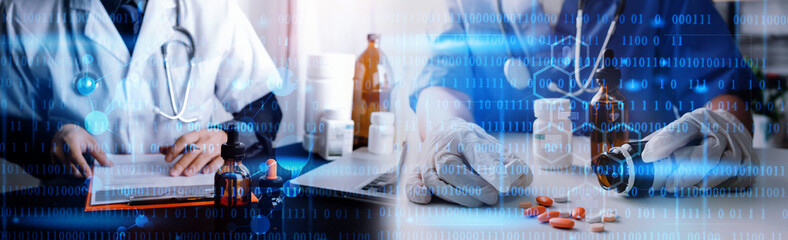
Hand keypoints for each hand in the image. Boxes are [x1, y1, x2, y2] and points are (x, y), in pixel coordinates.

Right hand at [50, 124, 112, 177]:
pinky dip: (70, 170)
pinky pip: (61, 169)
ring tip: (84, 170)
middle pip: (70, 167)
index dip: (83, 167)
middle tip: (91, 175)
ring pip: (66, 170)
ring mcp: (54, 154)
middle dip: (81, 173)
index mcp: (71, 141)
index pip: (76, 156)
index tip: (90, 175)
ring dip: (76, 172)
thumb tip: (109, 164)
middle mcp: (60, 148)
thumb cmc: (79, 136)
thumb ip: (99, 154)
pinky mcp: (52, 158)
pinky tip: (76, 167)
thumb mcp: (91, 143)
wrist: (63, 130)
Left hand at [160, 129, 226, 176]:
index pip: (184, 140)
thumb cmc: (206, 139)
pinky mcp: (223, 154)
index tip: (168, 158)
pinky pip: (218, 160)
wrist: (225, 136)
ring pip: (204, 156)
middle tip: (174, 171)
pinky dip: (212, 166)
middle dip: (182, 162)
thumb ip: (178, 146)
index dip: (175, 149)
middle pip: (193, 150)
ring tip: (187, 173)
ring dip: (195, 165)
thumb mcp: (192, 138)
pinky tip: (205, 171)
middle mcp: (206, 140)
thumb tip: (161, 149)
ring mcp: (215, 147)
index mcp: (197, 135)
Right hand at [406, 118, 532, 206]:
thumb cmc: (468, 140)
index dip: (490, 170)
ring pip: (436, 180)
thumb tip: (521, 177)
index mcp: (462, 135)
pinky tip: (426, 198)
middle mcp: (441, 148)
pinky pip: (412, 182)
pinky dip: (415, 191)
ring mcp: (427, 161)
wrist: (443, 129)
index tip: (503, 185)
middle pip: (451, 169)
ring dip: (456, 195)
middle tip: (492, 197)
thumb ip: (506, 160)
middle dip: (472, 186)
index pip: (476, 153)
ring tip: (477, 202)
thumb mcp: (490, 143)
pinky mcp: (418, 173)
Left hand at [641, 108, 756, 191]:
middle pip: (704, 157)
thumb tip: (634, 154)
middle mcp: (722, 131)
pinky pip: (729, 182)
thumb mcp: (681, 126)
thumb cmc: (700, 129)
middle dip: (682, 174)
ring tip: (683, 185)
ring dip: (697, 183)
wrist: (732, 126)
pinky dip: (714, 186)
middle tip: (667, 184)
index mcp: (699, 119)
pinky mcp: (748, 165)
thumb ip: (661, 139)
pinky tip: (703, 183)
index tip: (649, 157)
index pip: (682, 130)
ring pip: (718, 172)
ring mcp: (739, 148)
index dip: (665, 143)